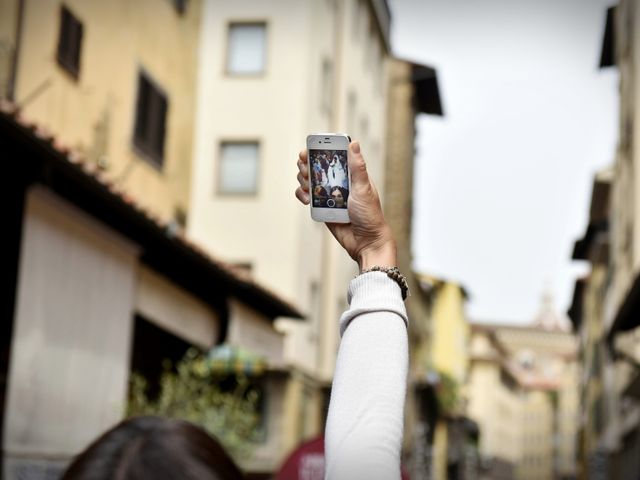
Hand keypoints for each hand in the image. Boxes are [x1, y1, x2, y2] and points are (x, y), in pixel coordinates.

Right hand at [295, 141, 396, 270]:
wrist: (365, 242)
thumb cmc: (370, 215)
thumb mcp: (363, 189)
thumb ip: (357, 167)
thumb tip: (354, 143)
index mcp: (350, 173)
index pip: (333, 155)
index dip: (320, 149)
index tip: (310, 149)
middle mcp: (339, 181)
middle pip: (317, 165)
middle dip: (307, 164)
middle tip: (305, 169)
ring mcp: (329, 194)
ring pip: (309, 179)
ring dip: (303, 179)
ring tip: (306, 185)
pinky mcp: (322, 207)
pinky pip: (307, 196)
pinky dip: (302, 195)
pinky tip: (307, 199)